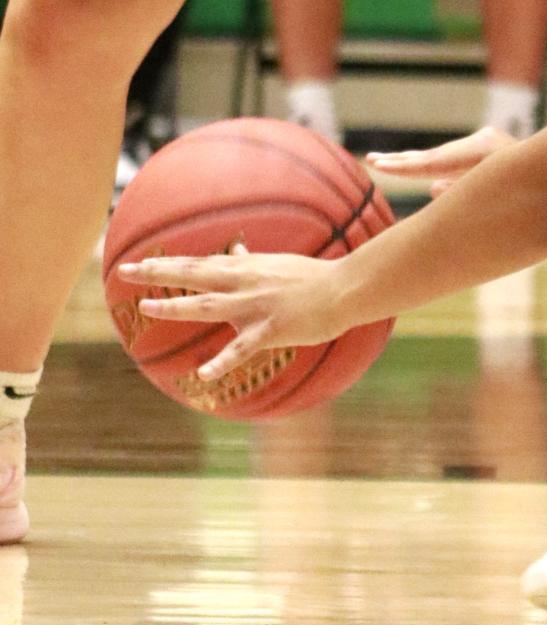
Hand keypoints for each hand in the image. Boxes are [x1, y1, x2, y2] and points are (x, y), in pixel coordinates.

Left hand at [119, 247, 359, 384]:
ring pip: (207, 305)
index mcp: (246, 268)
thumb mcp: (278, 263)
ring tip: (147, 307)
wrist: (344, 290)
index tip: (137, 263)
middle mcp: (244, 283)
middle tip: (124, 271)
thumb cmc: (313, 278)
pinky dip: (221, 362)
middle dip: (157, 273)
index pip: (198, 264)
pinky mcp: (271, 329)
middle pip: (193, 276)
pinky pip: (242, 349)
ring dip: (175, 305)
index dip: (165, 263)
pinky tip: (203, 376)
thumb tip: (238, 248)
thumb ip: (253, 260)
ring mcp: (255, 306)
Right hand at [367, 125, 515, 196]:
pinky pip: (460, 163)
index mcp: (484, 151)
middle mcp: (483, 144)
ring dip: (418, 165)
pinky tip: (429, 182)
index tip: (377, 164)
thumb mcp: (504, 188)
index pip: (434, 161)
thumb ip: (468, 191)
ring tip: (385, 164)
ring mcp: (488, 146)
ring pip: (445, 158)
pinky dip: (440, 169)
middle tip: (372, 160)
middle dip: (404, 161)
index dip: (405, 166)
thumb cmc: (543, 188)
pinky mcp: (493, 152)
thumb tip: (434, 188)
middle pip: (435, 156)